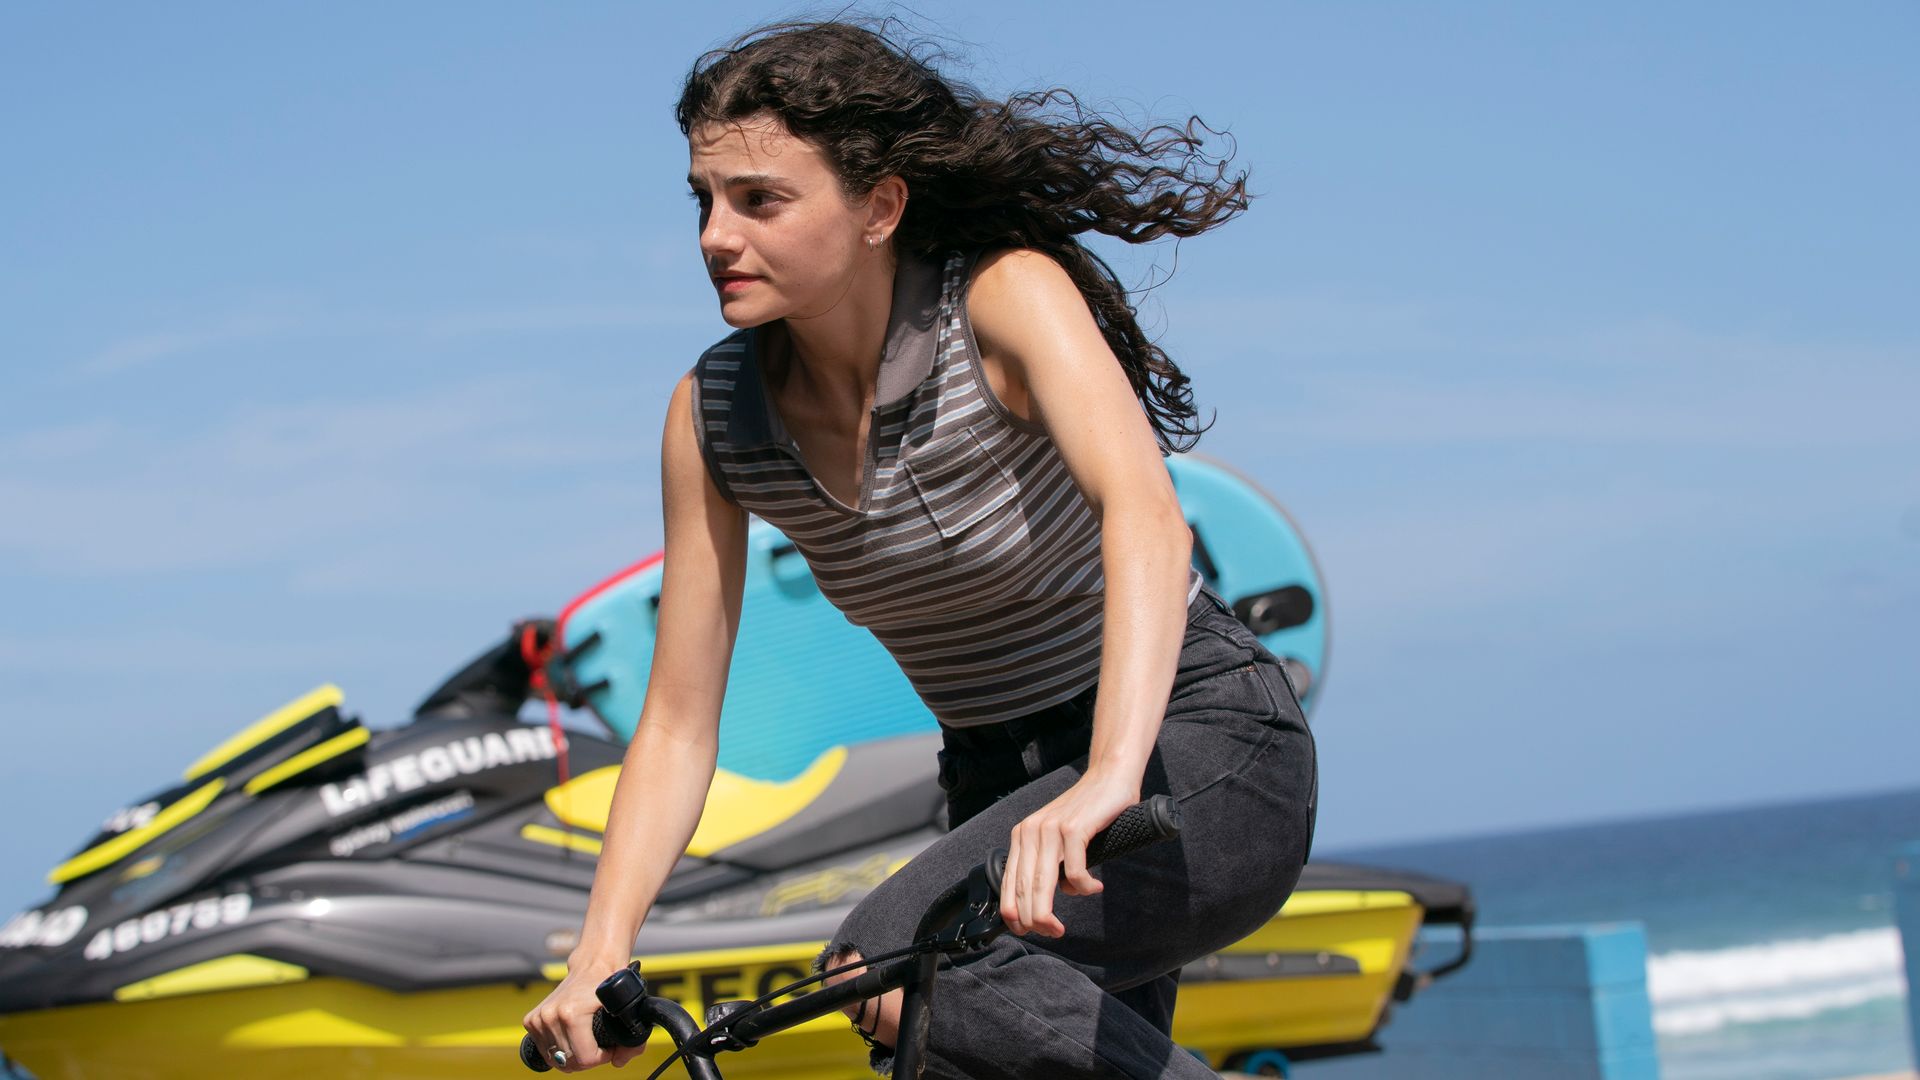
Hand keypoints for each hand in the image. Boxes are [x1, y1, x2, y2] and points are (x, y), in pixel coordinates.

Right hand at [522, 955, 645, 1071]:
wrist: (592, 965)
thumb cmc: (610, 985)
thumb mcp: (626, 1010)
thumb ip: (632, 1043)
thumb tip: (618, 1062)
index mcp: (571, 1014)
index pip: (585, 1058)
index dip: (602, 1058)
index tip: (609, 1048)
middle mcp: (551, 1015)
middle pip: (569, 1062)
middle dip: (588, 1059)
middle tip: (600, 1046)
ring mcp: (539, 1018)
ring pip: (556, 1059)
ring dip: (573, 1057)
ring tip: (587, 1043)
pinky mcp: (531, 1020)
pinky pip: (545, 1051)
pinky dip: (559, 1051)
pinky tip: (572, 1042)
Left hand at [999, 772, 1139, 937]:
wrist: (1109, 778)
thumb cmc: (1087, 813)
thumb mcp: (1059, 839)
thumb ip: (1051, 864)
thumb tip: (1059, 893)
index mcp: (1022, 836)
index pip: (1009, 882)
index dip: (1013, 912)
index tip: (1024, 931)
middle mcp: (1030, 831)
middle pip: (1024, 888)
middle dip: (1032, 919)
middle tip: (1050, 933)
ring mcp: (1050, 828)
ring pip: (1043, 884)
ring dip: (1048, 913)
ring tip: (1059, 927)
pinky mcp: (1073, 828)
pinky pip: (1074, 871)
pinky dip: (1084, 887)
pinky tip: (1095, 887)